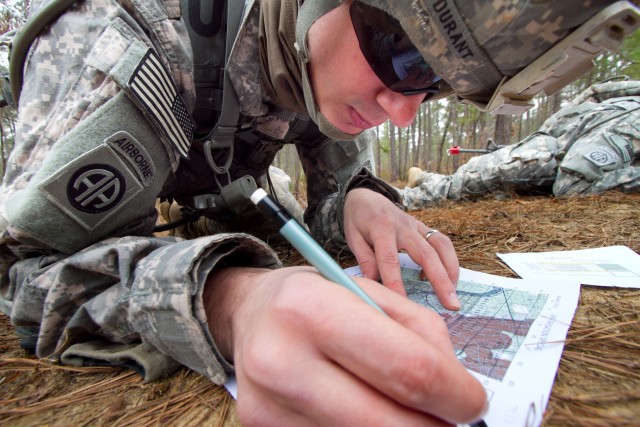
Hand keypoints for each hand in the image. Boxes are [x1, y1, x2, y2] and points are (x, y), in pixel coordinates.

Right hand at [204, 266, 486, 426]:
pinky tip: (367, 411)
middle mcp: (281, 362)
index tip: (473, 401)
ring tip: (403, 407)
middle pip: (391, 424)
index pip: (408, 369)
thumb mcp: (369, 292)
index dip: (457, 394)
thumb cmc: (316, 297)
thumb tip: (458, 389)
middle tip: (449, 415)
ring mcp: (267, 408)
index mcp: (311, 310)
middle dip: (436, 425)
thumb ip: (421, 333)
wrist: (250, 315)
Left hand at [344, 188, 459, 309]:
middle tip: (451, 306)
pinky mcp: (424, 227)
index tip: (402, 303)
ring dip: (451, 271)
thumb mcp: (353, 238)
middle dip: (440, 282)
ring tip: (454, 294)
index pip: (389, 260)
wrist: (367, 196)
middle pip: (426, 255)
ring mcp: (417, 226)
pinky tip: (443, 278)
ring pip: (441, 247)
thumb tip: (375, 284)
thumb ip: (365, 259)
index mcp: (381, 229)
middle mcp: (404, 226)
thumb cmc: (358, 220)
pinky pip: (442, 243)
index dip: (395, 283)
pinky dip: (448, 261)